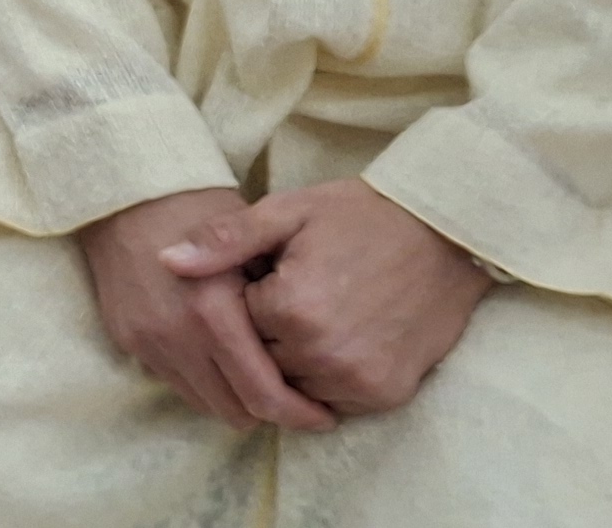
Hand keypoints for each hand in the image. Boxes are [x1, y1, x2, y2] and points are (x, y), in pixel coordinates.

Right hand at [76, 187, 337, 432]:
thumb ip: (279, 301)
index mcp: (214, 312)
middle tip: (298, 402)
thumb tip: (313, 352)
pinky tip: (220, 358)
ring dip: (235, 399)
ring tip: (259, 381)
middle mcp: (177, 337)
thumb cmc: (201, 205)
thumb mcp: (254, 238)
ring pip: (205, 405)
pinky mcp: (128, 342)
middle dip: (271, 412)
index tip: (324, 416)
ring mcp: (148, 343)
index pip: (263, 395)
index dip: (300, 414)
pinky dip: (203, 381)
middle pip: (236, 412)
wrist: (125, 191)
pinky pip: (176, 383)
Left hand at [161, 178, 493, 417]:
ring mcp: (357, 380)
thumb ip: (225, 241)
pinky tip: (341, 335)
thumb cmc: (361, 216)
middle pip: (260, 359)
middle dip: (267, 330)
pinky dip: (326, 377)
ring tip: (321, 309)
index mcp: (291, 308)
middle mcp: (322, 353)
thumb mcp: (289, 211)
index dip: (250, 294)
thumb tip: (166, 262)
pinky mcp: (385, 393)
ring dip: (294, 357)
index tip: (275, 270)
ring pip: (293, 385)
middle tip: (299, 289)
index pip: (235, 323)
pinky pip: (331, 400)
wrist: (445, 235)